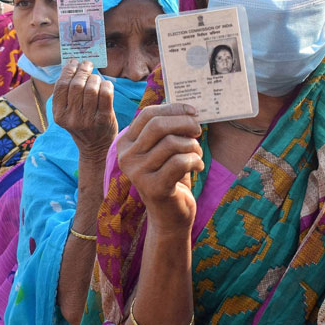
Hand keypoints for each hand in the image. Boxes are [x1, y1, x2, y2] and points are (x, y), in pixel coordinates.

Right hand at [52, 60, 116, 158]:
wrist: (96, 148)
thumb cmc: (82, 124)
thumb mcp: (67, 113)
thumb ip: (67, 93)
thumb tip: (71, 65)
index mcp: (58, 114)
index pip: (61, 85)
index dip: (68, 70)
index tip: (74, 62)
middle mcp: (71, 118)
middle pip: (76, 84)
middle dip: (83, 70)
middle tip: (88, 64)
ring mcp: (87, 120)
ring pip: (91, 87)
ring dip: (95, 78)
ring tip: (96, 78)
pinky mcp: (103, 119)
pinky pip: (105, 94)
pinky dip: (106, 85)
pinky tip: (106, 85)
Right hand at [117, 103, 202, 231]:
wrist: (169, 215)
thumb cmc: (170, 177)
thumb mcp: (163, 150)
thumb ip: (167, 129)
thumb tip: (186, 108)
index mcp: (125, 143)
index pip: (147, 114)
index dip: (173, 109)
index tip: (192, 112)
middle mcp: (126, 157)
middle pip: (158, 125)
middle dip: (185, 123)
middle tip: (198, 131)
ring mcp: (138, 173)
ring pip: (172, 143)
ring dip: (193, 146)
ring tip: (197, 154)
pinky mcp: (154, 187)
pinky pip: (180, 161)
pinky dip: (195, 161)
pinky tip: (198, 167)